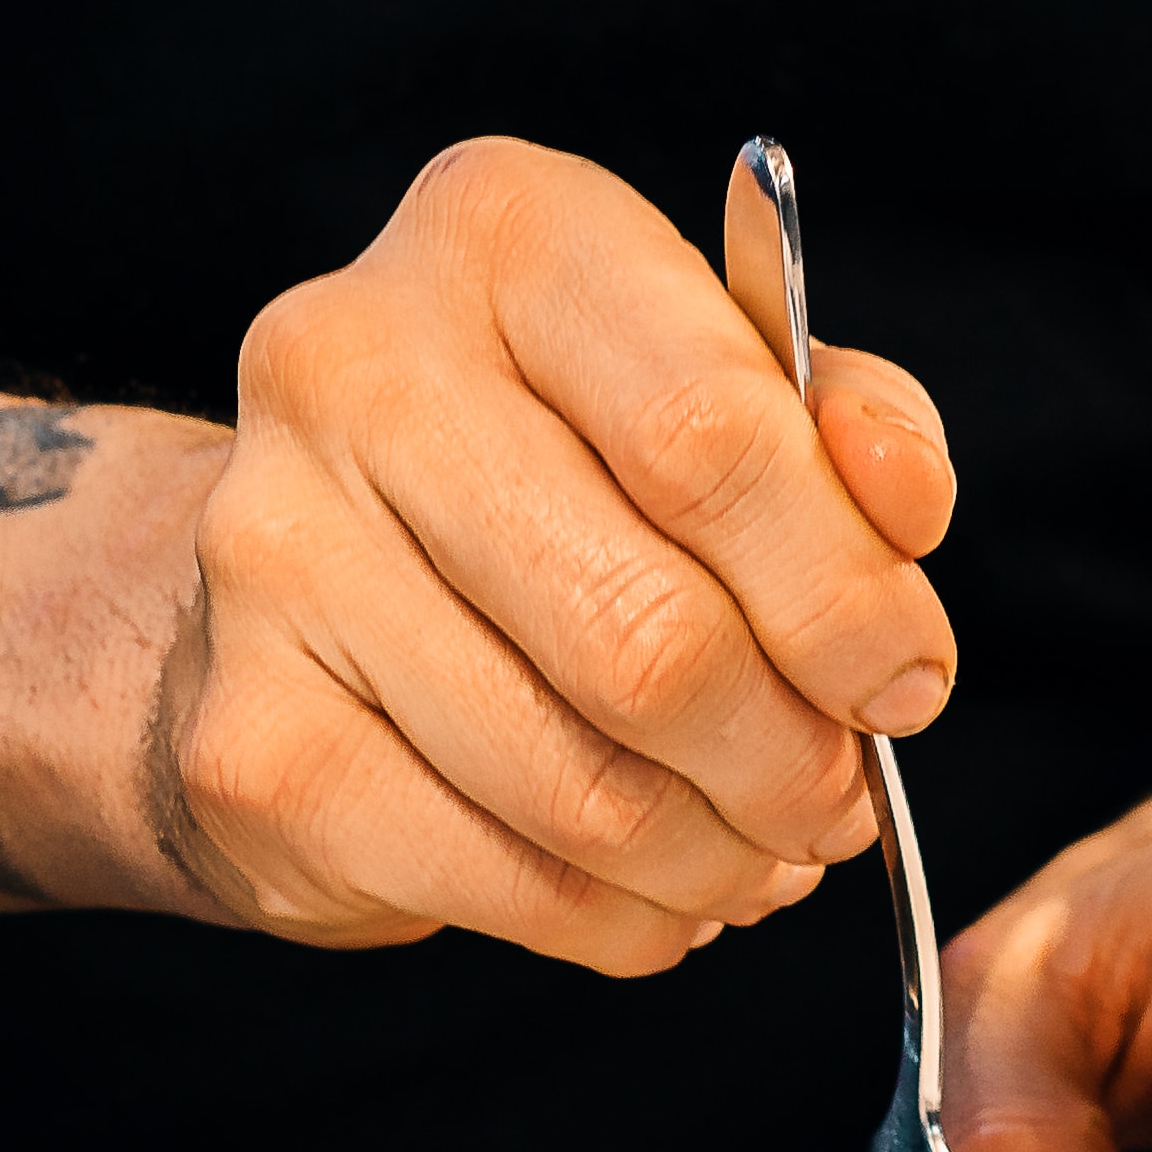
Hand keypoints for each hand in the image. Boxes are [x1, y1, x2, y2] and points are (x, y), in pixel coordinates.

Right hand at [160, 137, 959, 972]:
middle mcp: (353, 366)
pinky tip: (651, 891)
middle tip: (836, 799)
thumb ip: (838, 423)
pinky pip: (494, 878)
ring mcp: (275, 555)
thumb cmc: (552, 461)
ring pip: (581, 783)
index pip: (711, 434)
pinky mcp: (247, 738)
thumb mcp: (713, 382)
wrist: (304, 572)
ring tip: (759, 852)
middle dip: (791, 755)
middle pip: (649, 632)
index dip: (845, 594)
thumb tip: (902, 506)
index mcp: (502, 233)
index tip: (904, 681)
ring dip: (717, 855)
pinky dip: (616, 919)